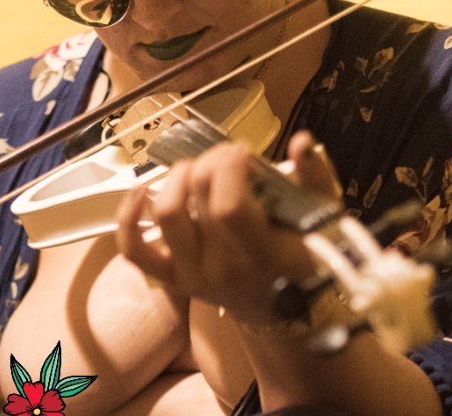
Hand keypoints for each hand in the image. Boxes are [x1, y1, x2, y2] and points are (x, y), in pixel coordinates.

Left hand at [115, 131, 341, 325]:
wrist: (291, 312)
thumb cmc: (309, 258)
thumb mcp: (323, 217)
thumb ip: (315, 176)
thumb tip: (301, 140)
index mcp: (262, 254)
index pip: (227, 205)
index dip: (230, 167)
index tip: (245, 152)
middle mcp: (221, 268)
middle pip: (198, 198)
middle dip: (212, 160)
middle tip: (229, 156)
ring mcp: (191, 275)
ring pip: (165, 214)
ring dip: (177, 177)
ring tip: (199, 169)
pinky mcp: (171, 279)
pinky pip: (135, 250)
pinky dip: (127, 217)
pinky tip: (141, 190)